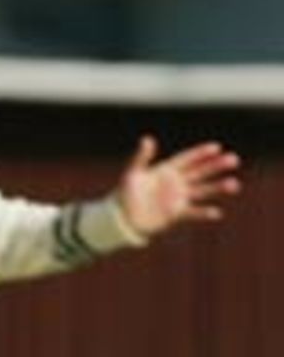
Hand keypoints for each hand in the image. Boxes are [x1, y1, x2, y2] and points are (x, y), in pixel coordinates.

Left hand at [117, 135, 240, 236]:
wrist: (123, 217)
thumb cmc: (125, 193)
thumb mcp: (132, 173)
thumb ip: (141, 157)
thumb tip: (147, 139)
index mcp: (167, 170)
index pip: (188, 158)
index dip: (201, 153)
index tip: (217, 147)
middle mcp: (176, 182)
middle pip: (200, 172)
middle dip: (216, 166)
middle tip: (234, 159)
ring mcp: (178, 198)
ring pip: (202, 190)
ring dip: (218, 187)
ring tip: (234, 184)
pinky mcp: (176, 213)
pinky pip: (193, 212)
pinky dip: (204, 213)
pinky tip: (216, 212)